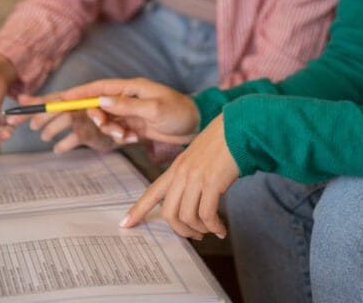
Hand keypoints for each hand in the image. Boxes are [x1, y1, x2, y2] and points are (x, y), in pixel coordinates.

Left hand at [9, 93, 118, 153]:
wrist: (114, 131)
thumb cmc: (86, 118)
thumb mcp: (65, 107)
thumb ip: (43, 103)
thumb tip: (21, 99)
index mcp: (71, 97)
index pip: (47, 100)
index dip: (28, 108)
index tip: (10, 118)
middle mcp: (80, 104)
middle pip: (57, 106)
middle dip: (40, 117)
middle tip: (32, 127)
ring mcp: (87, 117)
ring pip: (65, 119)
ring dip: (51, 130)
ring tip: (45, 137)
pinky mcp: (92, 132)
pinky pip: (73, 139)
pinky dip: (62, 145)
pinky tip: (57, 149)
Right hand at [58, 78, 201, 144]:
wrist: (196, 126)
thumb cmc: (178, 112)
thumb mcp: (153, 109)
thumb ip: (127, 106)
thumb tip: (101, 101)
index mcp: (132, 87)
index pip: (100, 87)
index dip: (80, 93)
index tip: (63, 99)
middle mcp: (128, 98)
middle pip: (99, 105)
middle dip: (97, 117)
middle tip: (104, 126)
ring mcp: (130, 112)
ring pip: (108, 121)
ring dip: (111, 130)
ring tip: (125, 136)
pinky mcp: (134, 125)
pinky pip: (118, 131)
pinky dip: (121, 137)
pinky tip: (134, 139)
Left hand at [119, 115, 238, 239]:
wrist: (237, 128)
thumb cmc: (222, 142)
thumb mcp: (198, 156)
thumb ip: (190, 174)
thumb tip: (192, 198)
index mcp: (176, 168)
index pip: (152, 193)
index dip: (137, 210)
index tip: (125, 224)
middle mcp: (182, 174)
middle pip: (169, 213)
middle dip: (181, 230)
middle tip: (195, 235)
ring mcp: (196, 178)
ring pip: (187, 216)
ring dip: (200, 229)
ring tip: (212, 229)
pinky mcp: (212, 182)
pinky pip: (207, 215)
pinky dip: (214, 226)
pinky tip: (221, 229)